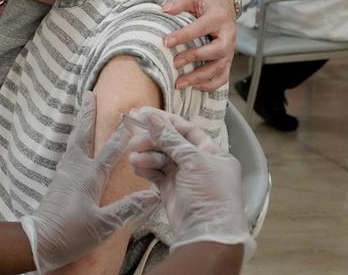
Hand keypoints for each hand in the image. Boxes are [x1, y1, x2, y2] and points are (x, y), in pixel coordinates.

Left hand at [19, 92, 159, 273]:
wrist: (39, 241)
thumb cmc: (71, 234)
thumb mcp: (104, 224)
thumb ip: (128, 208)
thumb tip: (152, 195)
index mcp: (89, 176)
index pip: (111, 150)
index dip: (122, 134)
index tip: (131, 117)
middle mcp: (76, 169)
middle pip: (83, 135)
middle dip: (88, 114)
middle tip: (90, 94)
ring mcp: (64, 173)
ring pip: (74, 142)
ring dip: (81, 125)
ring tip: (83, 111)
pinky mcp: (58, 181)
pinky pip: (69, 153)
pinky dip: (75, 141)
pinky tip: (76, 144)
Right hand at [126, 107, 254, 262]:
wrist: (206, 233)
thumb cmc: (209, 193)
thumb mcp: (193, 160)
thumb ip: (170, 138)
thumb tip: (151, 116)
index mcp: (213, 153)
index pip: (187, 130)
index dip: (166, 121)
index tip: (144, 113)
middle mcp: (200, 163)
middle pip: (172, 143)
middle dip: (153, 140)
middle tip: (134, 139)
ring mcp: (185, 178)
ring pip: (162, 158)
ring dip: (147, 155)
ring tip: (134, 158)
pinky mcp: (171, 190)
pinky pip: (156, 173)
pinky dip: (146, 168)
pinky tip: (137, 166)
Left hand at [163, 0, 236, 90]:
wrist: (224, 9)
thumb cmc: (206, 5)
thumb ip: (179, 1)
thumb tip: (164, 9)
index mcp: (218, 18)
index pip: (202, 28)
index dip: (184, 36)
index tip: (166, 42)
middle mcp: (228, 36)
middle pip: (217, 51)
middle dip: (195, 58)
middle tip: (175, 63)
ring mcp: (230, 50)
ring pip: (219, 68)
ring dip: (199, 78)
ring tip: (179, 83)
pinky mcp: (228, 61)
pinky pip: (222, 77)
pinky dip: (209, 85)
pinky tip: (193, 87)